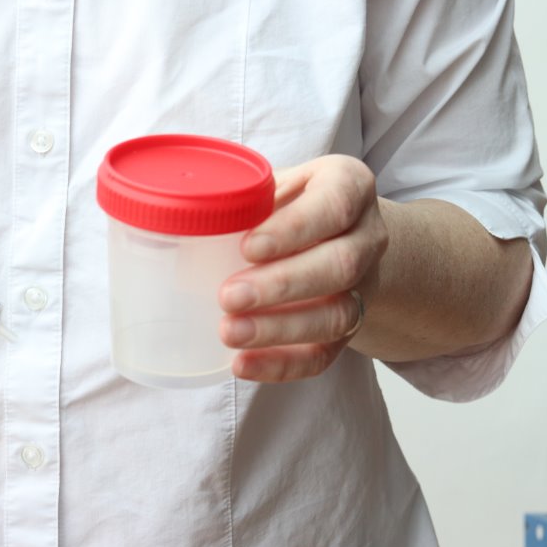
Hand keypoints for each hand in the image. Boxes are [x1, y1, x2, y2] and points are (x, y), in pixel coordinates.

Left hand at [218, 155, 387, 382]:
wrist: (331, 232)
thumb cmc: (284, 200)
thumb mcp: (268, 182)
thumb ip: (237, 193)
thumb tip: (180, 212)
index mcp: (348, 187)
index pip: (333, 206)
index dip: (293, 230)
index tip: (248, 248)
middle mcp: (367, 236)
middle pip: (339, 266)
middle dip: (282, 285)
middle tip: (229, 296)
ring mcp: (362, 286)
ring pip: (336, 315)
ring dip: (280, 329)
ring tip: (229, 332)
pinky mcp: (348, 328)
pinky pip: (324, 354)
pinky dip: (281, 364)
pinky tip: (242, 364)